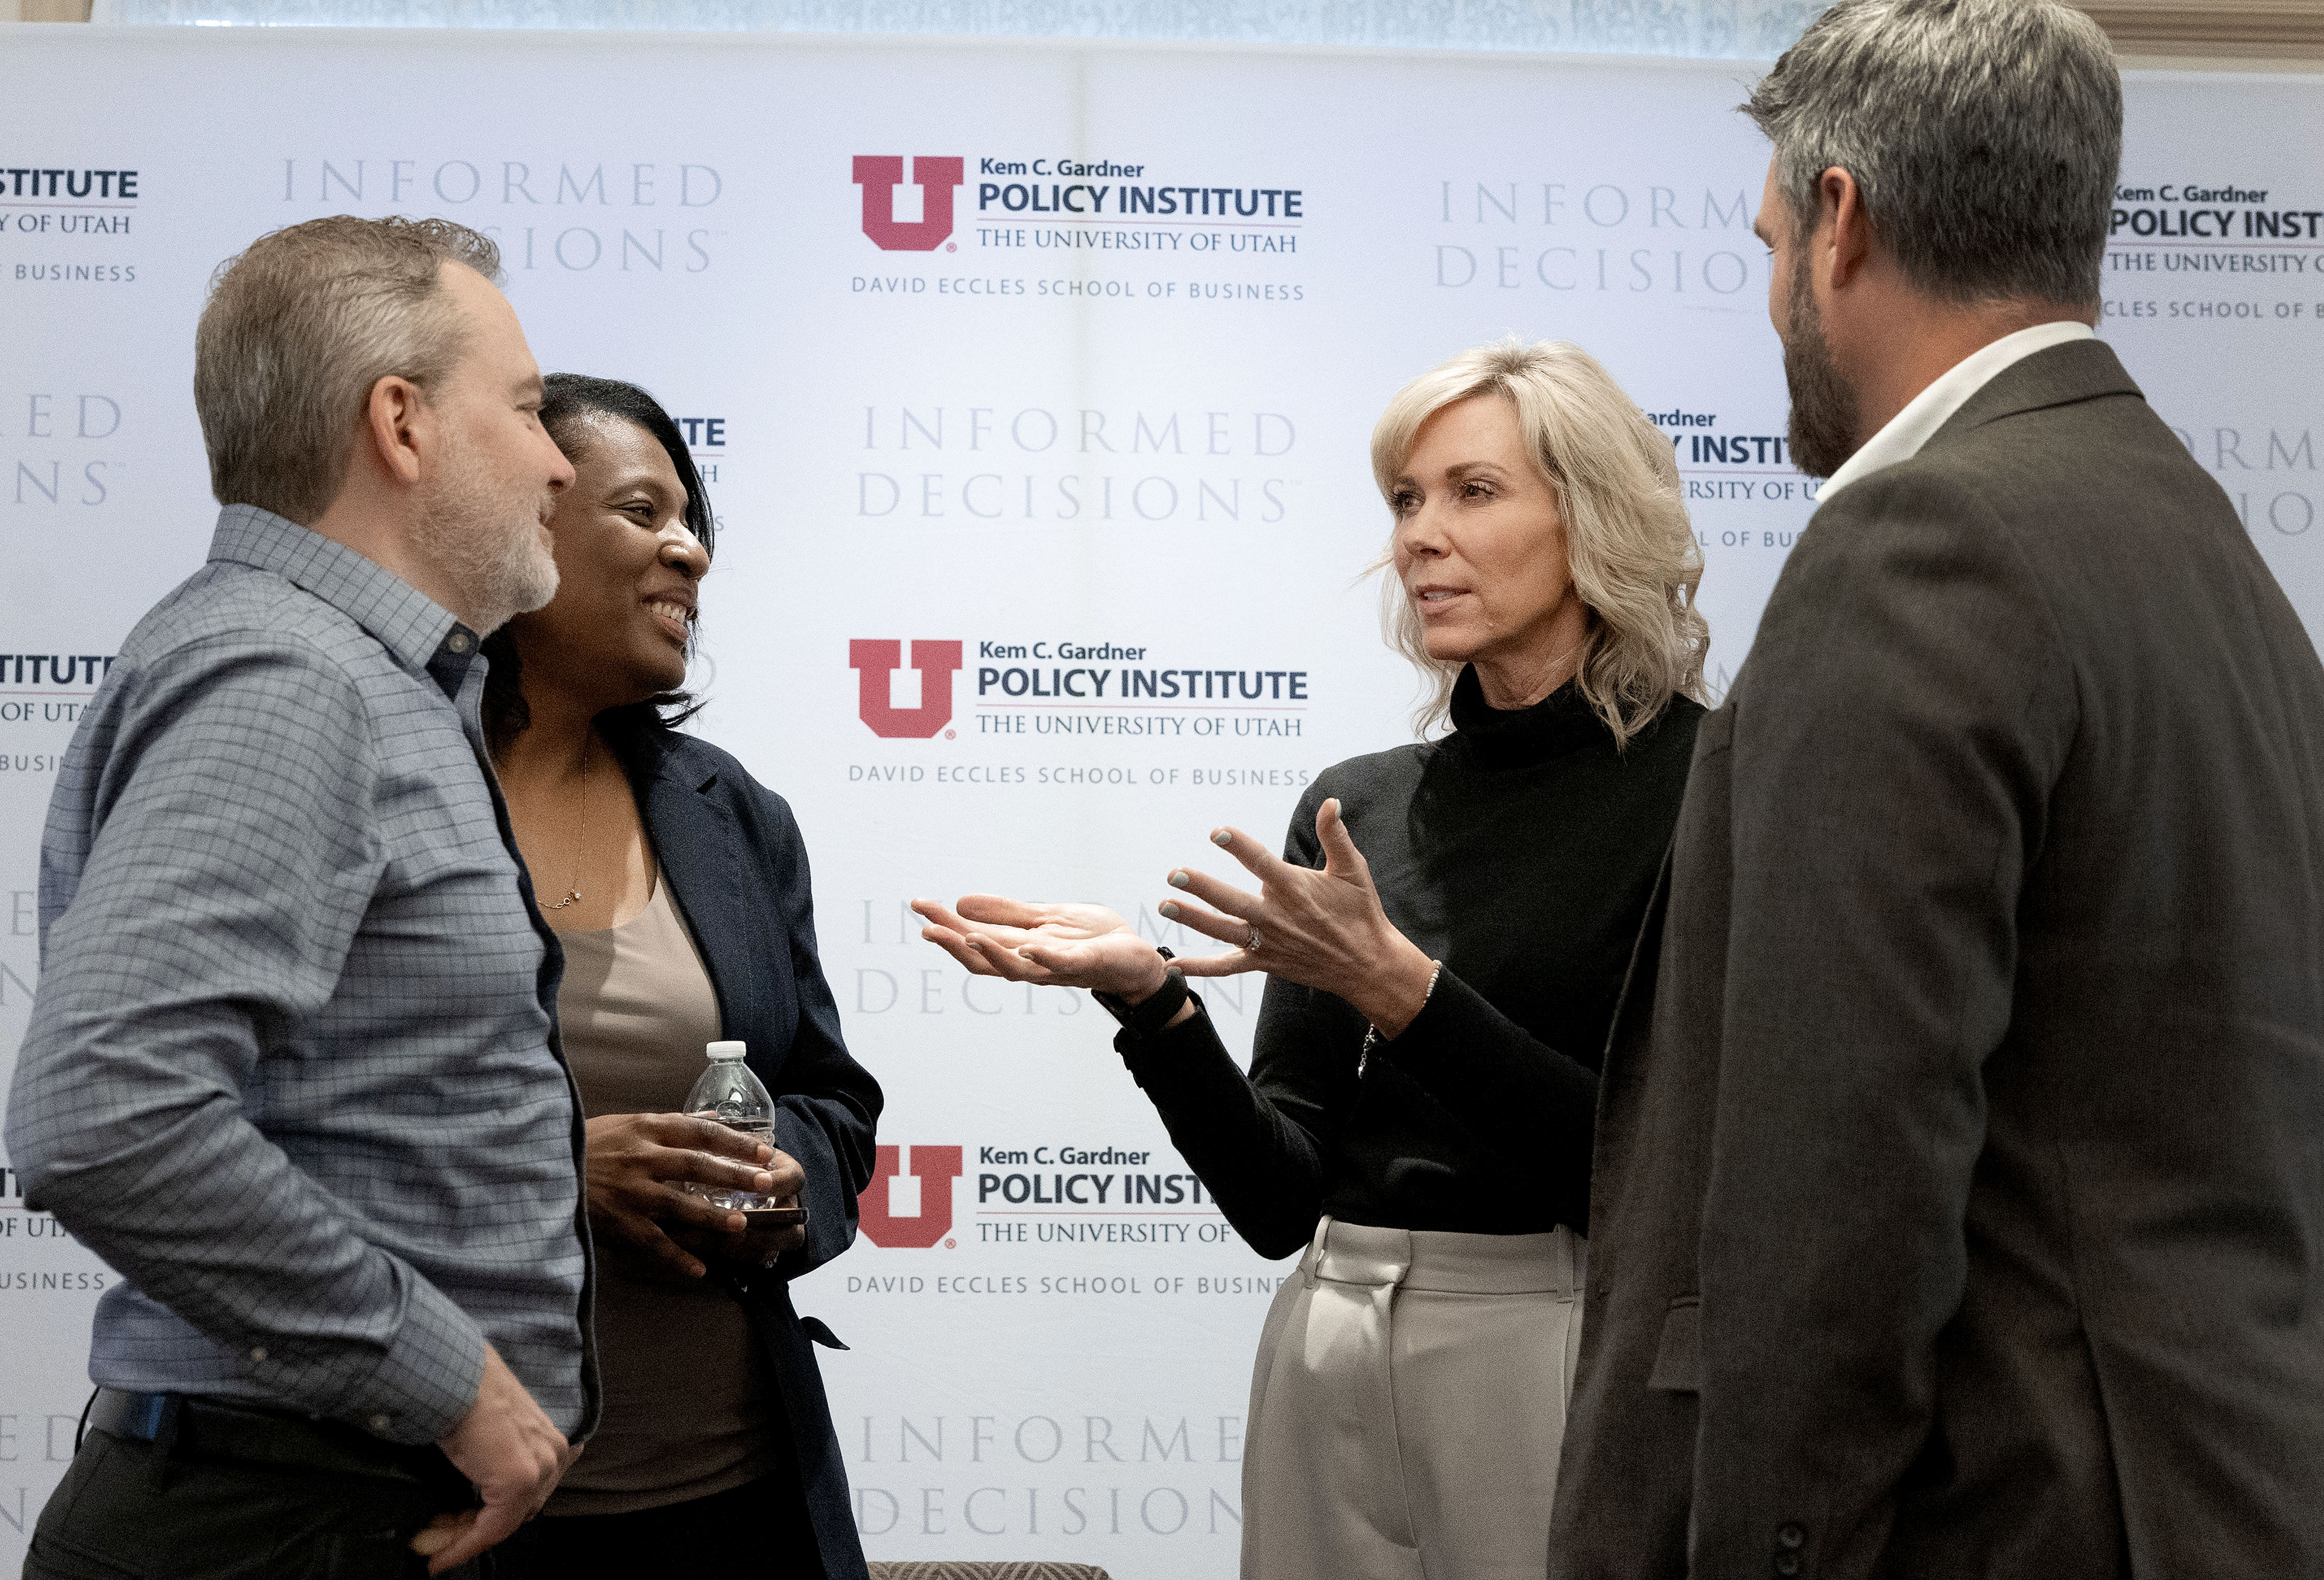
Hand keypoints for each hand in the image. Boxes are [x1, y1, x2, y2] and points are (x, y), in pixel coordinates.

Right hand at [415, 1343, 574, 1572]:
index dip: (489, 1519)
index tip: (459, 1537)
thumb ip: (493, 1462)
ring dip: (464, 1539)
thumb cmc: (465, 1396)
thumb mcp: (489, 1433)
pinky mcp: (518, 1481)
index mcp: (549, 1442)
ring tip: (433, 1549)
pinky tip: (440, 1556)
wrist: (455, 1378)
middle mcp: (552, 1455)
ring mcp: (539, 1468)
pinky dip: (463, 1545)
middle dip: (475, 1529)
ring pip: (502, 1523)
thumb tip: (473, 1488)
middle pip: (515, 1512)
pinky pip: (491, 1528)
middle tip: (439, 1539)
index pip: (524, 1496)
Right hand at [583, 1112, 801, 1281]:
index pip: (701, 1131)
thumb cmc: (589, 1143)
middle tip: (766, 1183)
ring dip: (711, 1216)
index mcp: (647, 1129)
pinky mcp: (618, 1220)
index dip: (735, 1141)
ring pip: (678, 1204)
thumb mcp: (628, 1122)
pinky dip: (676, 1257)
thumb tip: (711, 1117)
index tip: (764, 1151)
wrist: (543, 1165)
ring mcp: (630, 1191)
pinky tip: (700, 1270)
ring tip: (741, 1225)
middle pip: (697, 1164)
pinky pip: (652, 1241)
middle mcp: (642, 1157)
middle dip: (734, 1175)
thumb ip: (671, 1123)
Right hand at [913, 896, 1172, 999]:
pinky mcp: (1086, 963)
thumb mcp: (1045, 917)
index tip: (919, 906)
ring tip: (966, 939)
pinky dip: (1044, 958)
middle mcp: (1032, 961)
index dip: (946, 925)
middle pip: (985, 959)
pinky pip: (1062, 964)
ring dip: (991, 955)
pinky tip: (1029, 948)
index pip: (975, 938)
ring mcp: (1058, 965)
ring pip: (1017, 967)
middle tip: (926, 929)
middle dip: (954, 945)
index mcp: (1021, 947)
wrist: (1137, 958)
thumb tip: (961, 904)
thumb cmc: (1093, 938)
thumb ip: (1007, 913)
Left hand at [1160, 798, 1438, 1035]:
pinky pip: (1228, 966)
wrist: (1367, 963)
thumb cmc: (1360, 911)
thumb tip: (1331, 801)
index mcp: (1295, 889)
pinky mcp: (1264, 962)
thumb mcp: (1353, 869)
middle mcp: (1277, 917)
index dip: (1238, 846)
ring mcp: (1268, 942)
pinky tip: (1174, 965)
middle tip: (1173, 873)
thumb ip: (1335, 834)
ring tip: (1164, 905)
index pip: (1261, 862)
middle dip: (1201, 887)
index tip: (1217, 832)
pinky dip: (1201, 968)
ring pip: (1223, 930)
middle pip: (1232, 901)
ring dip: (1192, 918)